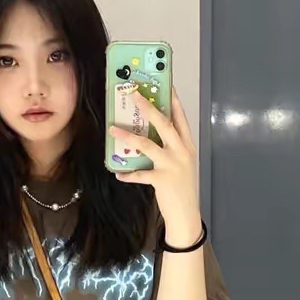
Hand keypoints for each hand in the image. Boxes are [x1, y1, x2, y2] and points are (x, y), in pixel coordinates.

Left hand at [109, 89, 201, 242]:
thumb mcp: (182, 164)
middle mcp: (181, 151)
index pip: (180, 118)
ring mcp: (172, 165)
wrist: (186, 214)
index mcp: (187, 146)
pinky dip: (128, 173)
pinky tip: (118, 173)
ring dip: (128, 136)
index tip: (166, 84)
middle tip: (134, 95)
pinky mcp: (162, 179)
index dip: (173, 101)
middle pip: (164, 124)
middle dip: (148, 108)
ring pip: (147, 145)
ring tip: (112, 128)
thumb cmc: (181, 187)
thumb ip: (170, 148)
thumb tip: (151, 134)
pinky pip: (140, 173)